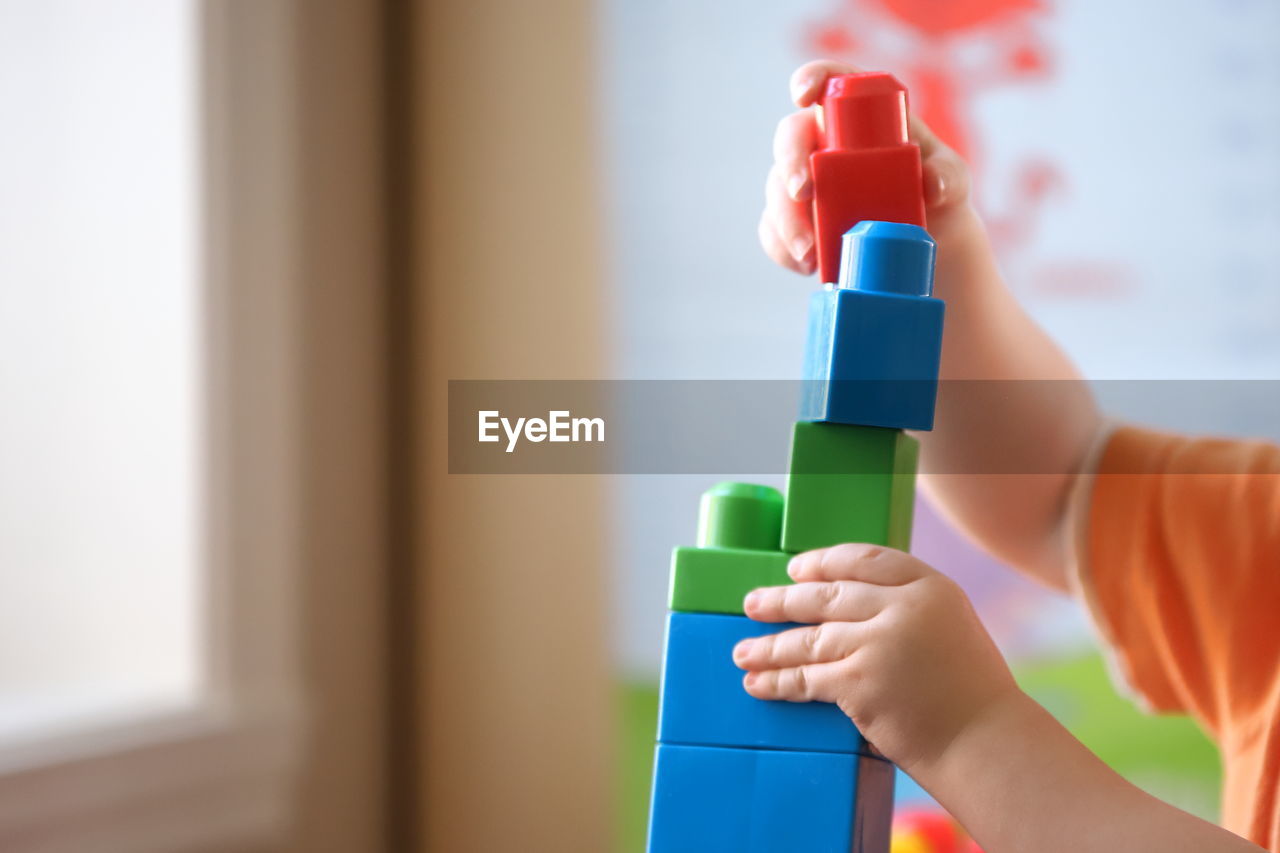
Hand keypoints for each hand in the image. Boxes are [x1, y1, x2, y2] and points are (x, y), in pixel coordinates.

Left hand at [733, 543, 1018, 772]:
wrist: (986, 743)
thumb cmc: (970, 692)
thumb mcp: (949, 626)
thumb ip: (906, 608)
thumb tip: (846, 604)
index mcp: (930, 587)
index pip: (864, 558)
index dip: (823, 562)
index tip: (795, 569)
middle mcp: (903, 608)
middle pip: (827, 595)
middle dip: (783, 600)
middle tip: (752, 603)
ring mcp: (878, 644)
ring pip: (808, 638)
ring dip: (769, 646)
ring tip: (742, 651)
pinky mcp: (859, 684)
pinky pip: (806, 678)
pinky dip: (777, 681)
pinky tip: (757, 682)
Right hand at [759, 59, 971, 275]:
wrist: (923, 241)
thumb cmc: (936, 195)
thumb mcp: (952, 182)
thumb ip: (948, 176)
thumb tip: (933, 186)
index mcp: (859, 118)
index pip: (830, 82)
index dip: (812, 78)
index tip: (804, 95)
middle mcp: (823, 143)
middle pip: (790, 138)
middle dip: (790, 164)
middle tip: (805, 193)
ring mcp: (805, 182)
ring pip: (776, 189)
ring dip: (786, 219)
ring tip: (810, 252)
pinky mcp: (794, 220)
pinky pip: (772, 231)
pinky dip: (782, 248)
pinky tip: (804, 266)